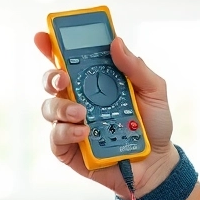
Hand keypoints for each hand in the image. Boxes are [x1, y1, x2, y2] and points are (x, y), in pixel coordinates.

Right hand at [34, 33, 180, 197]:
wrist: (156, 163)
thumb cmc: (153, 124)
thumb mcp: (153, 90)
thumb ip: (135, 67)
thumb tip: (116, 42)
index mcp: (95, 81)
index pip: (69, 59)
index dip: (52, 46)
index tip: (43, 36)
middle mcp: (78, 99)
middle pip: (51, 81)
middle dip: (52, 76)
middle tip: (64, 78)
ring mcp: (70, 123)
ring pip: (49, 108)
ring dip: (61, 107)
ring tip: (81, 113)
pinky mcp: (68, 148)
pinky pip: (56, 137)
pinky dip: (66, 132)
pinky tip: (84, 132)